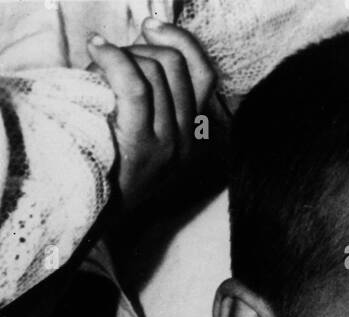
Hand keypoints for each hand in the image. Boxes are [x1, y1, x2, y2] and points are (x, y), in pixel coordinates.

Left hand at [87, 18, 216, 212]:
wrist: (98, 211)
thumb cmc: (113, 162)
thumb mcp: (147, 128)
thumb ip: (158, 94)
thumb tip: (150, 39)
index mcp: (195, 136)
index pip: (205, 75)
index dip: (181, 40)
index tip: (151, 26)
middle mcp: (189, 142)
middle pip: (178, 66)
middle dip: (143, 47)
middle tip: (116, 52)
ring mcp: (169, 146)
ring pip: (156, 71)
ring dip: (124, 56)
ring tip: (100, 66)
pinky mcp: (144, 146)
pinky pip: (136, 85)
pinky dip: (114, 58)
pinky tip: (96, 50)